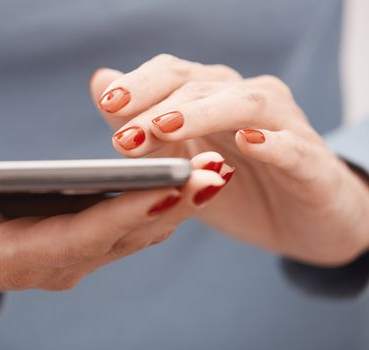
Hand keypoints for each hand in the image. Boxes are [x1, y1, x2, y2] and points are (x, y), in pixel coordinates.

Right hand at [0, 164, 227, 307]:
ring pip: (137, 232)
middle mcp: (59, 262)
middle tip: (217, 172)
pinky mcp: (83, 241)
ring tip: (215, 169)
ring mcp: (75, 255)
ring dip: (178, 202)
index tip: (171, 185)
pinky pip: (131, 225)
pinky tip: (188, 177)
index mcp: (19, 258)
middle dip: (173, 204)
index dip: (127, 212)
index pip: (84, 236)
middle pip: (125, 235)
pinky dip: (162, 201)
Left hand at [90, 54, 368, 265]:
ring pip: (245, 104)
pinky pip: (292, 147)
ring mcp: (283, 127)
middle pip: (200, 85)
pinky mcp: (311, 163)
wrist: (302, 220)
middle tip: (125, 136)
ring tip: (166, 127)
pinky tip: (247, 142)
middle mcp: (246, 100)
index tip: (107, 105)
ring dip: (202, 113)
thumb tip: (100, 81)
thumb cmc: (238, 188)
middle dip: (157, 107)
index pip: (171, 75)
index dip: (139, 86)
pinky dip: (270, 143)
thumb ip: (143, 124)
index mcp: (212, 97)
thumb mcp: (182, 161)